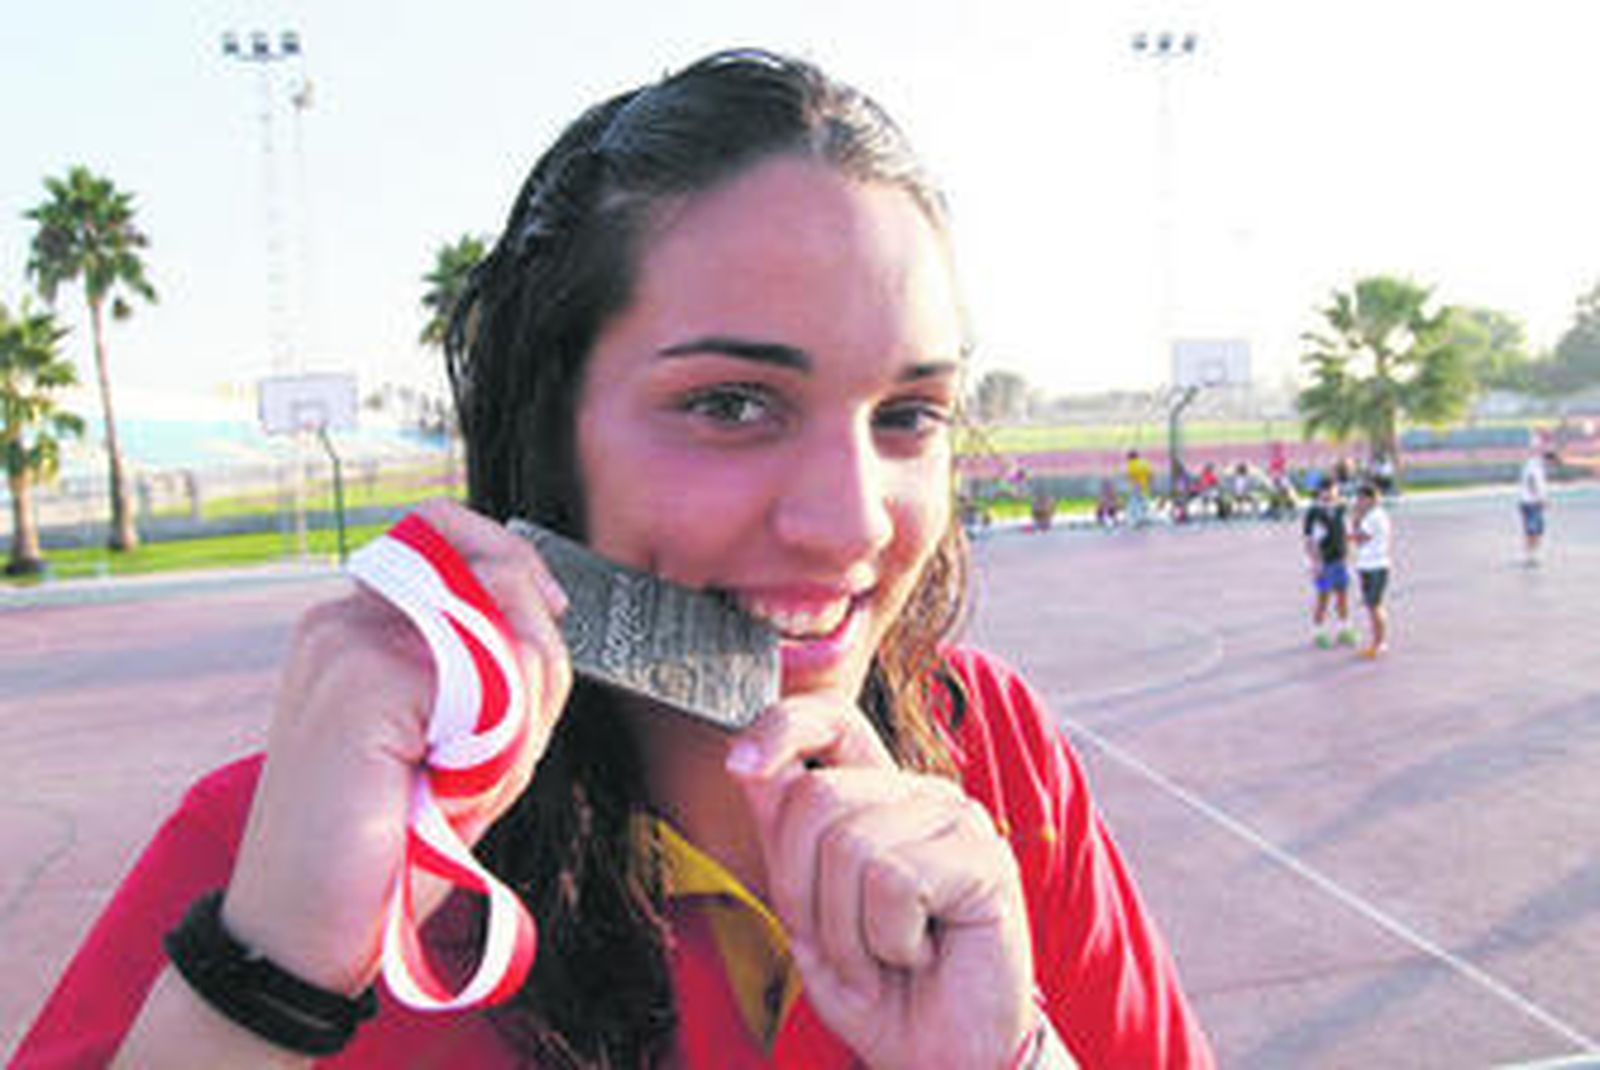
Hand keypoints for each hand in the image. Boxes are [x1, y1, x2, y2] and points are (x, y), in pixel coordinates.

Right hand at [221, 499, 572, 993]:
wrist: (304, 929)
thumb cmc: (384, 842)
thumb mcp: (459, 740)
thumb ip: (495, 666)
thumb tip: (539, 606)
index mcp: (358, 624)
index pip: (450, 534)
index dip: (513, 559)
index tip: (551, 609)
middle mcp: (345, 616)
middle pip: (500, 579)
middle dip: (536, 663)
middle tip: (498, 751)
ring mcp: (349, 640)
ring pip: (507, 632)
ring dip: (518, 716)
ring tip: (464, 780)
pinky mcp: (364, 678)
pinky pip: (492, 682)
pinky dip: (497, 746)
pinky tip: (446, 788)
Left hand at [728, 695, 1034, 1069]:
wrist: (941, 1059)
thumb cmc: (880, 989)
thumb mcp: (808, 912)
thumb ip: (784, 837)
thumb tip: (748, 763)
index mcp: (879, 796)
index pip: (832, 720)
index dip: (782, 726)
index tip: (740, 765)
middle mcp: (921, 794)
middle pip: (816, 797)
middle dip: (801, 890)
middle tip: (841, 944)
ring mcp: (958, 820)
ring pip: (849, 845)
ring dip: (847, 930)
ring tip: (882, 959)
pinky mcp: (986, 859)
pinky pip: (893, 883)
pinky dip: (888, 942)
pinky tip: (919, 957)